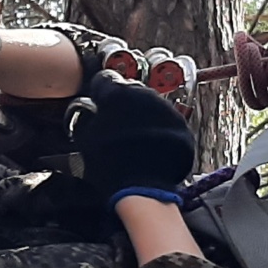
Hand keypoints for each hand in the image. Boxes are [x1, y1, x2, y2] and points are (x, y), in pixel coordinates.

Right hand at [67, 71, 194, 196]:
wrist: (143, 187)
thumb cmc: (110, 164)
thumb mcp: (86, 139)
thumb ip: (86, 117)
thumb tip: (87, 110)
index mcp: (117, 92)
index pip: (104, 80)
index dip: (99, 93)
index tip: (99, 104)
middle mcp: (144, 93)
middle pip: (130, 91)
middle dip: (124, 104)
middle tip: (117, 126)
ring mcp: (165, 109)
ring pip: (151, 104)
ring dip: (143, 116)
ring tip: (135, 139)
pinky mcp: (181, 125)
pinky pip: (167, 120)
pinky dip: (160, 129)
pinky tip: (151, 146)